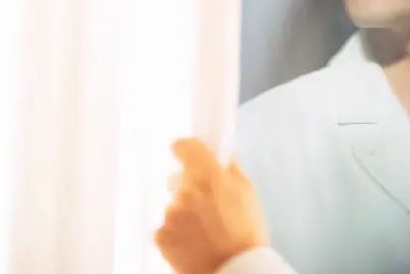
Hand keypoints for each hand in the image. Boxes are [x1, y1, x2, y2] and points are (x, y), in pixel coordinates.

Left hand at [155, 138, 268, 273]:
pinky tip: (194, 242)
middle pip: (177, 179)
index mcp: (208, 175)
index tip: (187, 154)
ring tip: (204, 231)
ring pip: (173, 206)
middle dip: (188, 188)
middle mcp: (185, 191)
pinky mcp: (161, 235)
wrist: (234, 270)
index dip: (186, 150)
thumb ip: (231, 169)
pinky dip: (177, 233)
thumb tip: (221, 156)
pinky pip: (166, 227)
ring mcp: (171, 214)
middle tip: (206, 206)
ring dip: (184, 214)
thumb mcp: (248, 193)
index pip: (184, 147)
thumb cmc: (246, 232)